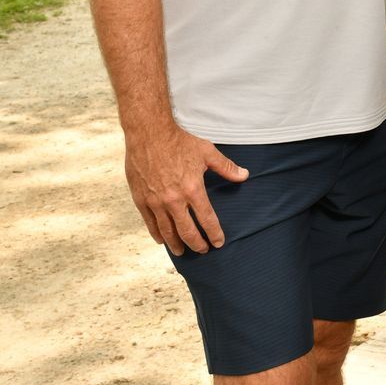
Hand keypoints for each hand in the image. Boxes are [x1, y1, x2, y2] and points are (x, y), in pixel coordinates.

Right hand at [124, 126, 248, 255]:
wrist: (149, 133)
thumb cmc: (179, 141)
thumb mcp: (207, 152)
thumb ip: (226, 167)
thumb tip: (244, 175)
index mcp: (193, 189)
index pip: (207, 219)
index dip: (214, 234)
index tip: (218, 242)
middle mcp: (174, 200)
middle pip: (187, 231)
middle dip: (197, 244)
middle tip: (202, 250)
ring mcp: (156, 201)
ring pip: (167, 231)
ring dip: (176, 244)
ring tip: (181, 252)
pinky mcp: (141, 199)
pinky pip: (149, 223)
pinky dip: (156, 234)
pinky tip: (161, 240)